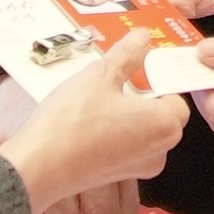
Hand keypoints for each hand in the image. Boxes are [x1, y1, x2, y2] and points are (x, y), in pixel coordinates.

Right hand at [0, 31, 187, 213]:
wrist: (38, 167)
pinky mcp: (116, 175)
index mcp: (165, 125)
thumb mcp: (100, 76)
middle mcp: (159, 151)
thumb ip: (128, 54)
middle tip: (115, 76)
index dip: (157, 78)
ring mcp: (137, 167)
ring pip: (141, 128)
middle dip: (140, 93)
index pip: (175, 95)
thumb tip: (142, 39)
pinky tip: (87, 117)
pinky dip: (112, 129)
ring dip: (124, 111)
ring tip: (97, 96)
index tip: (140, 64)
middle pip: (160, 113)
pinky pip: (124, 144)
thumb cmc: (72, 124)